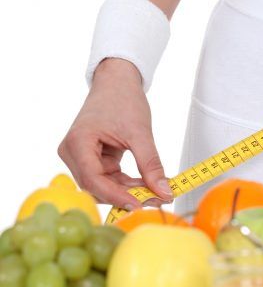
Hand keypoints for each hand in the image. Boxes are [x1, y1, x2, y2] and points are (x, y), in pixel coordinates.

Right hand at [57, 58, 171, 208]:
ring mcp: (81, 156)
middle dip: (125, 195)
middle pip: (95, 186)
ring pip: (102, 185)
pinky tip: (146, 184)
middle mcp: (72, 152)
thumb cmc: (122, 99)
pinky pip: (108, 178)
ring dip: (128, 191)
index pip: (93, 179)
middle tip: (155, 200)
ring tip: (155, 192)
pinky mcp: (91, 158)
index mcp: (77, 143)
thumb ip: (151, 164)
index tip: (139, 204)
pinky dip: (126, 183)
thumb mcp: (140, 133)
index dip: (116, 196)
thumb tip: (164, 192)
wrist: (117, 82)